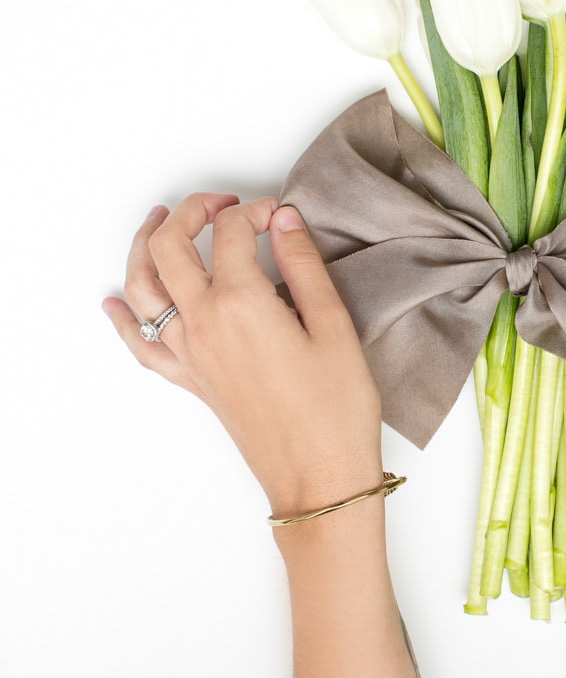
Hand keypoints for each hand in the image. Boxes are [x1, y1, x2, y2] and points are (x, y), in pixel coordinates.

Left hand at [103, 193, 383, 515]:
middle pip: (171, 246)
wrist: (318, 475)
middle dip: (192, 212)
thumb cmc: (335, 406)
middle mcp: (203, 323)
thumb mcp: (334, 326)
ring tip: (162, 221)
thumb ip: (304, 266)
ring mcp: (189, 353)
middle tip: (222, 202)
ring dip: (145, 245)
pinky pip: (140, 344)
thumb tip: (284, 220)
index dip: (257, 211)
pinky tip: (117, 302)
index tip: (282, 215)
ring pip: (143, 286)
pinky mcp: (190, 379)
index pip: (233, 232)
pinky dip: (123, 317)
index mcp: (241, 304)